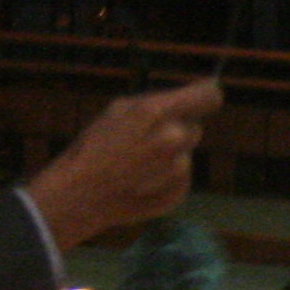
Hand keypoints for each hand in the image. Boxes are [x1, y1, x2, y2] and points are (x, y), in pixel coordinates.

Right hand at [22, 79, 221, 246]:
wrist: (81, 195)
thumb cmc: (95, 147)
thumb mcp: (119, 110)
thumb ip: (157, 103)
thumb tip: (193, 97)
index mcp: (156, 113)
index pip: (209, 96)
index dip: (208, 95)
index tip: (207, 96)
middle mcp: (173, 140)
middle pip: (195, 127)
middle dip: (178, 130)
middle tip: (148, 139)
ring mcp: (179, 169)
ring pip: (187, 153)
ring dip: (172, 155)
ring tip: (140, 163)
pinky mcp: (180, 192)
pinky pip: (182, 176)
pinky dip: (167, 177)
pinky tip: (142, 180)